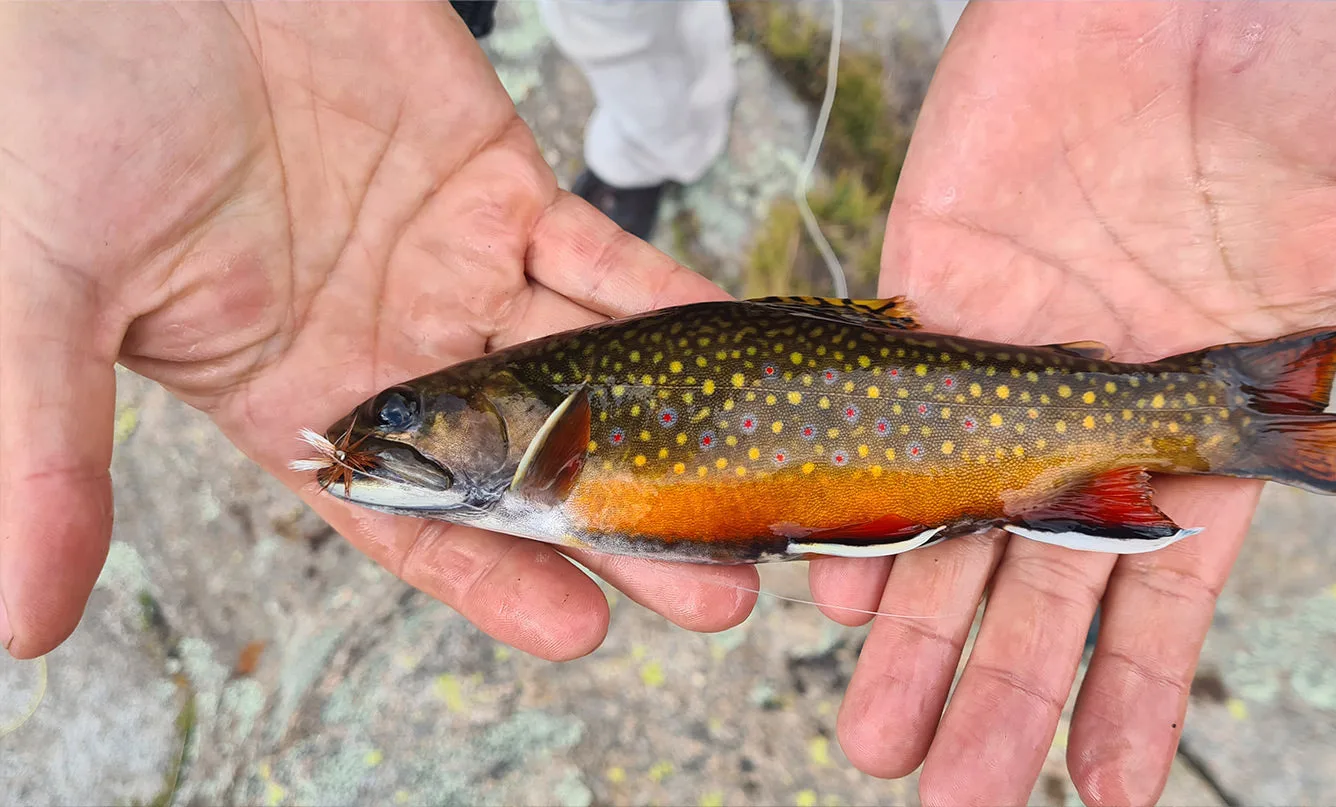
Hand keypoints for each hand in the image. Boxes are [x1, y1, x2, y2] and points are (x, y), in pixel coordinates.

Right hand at [0, 2, 755, 659]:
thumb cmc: (63, 107)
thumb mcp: (46, 284)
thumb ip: (48, 449)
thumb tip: (22, 621)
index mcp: (292, 394)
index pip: (408, 518)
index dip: (492, 578)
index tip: (580, 634)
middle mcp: (391, 347)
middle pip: (528, 458)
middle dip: (621, 525)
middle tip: (714, 591)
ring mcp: (454, 266)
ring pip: (584, 368)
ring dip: (672, 428)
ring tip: (755, 492)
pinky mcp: (500, 183)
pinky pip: (598, 254)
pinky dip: (661, 298)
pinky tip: (726, 345)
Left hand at [809, 2, 1335, 802]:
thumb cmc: (1318, 62)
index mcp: (1202, 415)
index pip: (1162, 590)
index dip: (1134, 694)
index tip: (1106, 796)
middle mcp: (1090, 400)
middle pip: (1035, 581)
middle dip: (997, 693)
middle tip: (953, 794)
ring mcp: (997, 346)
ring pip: (939, 515)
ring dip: (911, 631)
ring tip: (876, 739)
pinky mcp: (921, 281)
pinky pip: (868, 407)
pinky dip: (850, 489)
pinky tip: (827, 583)